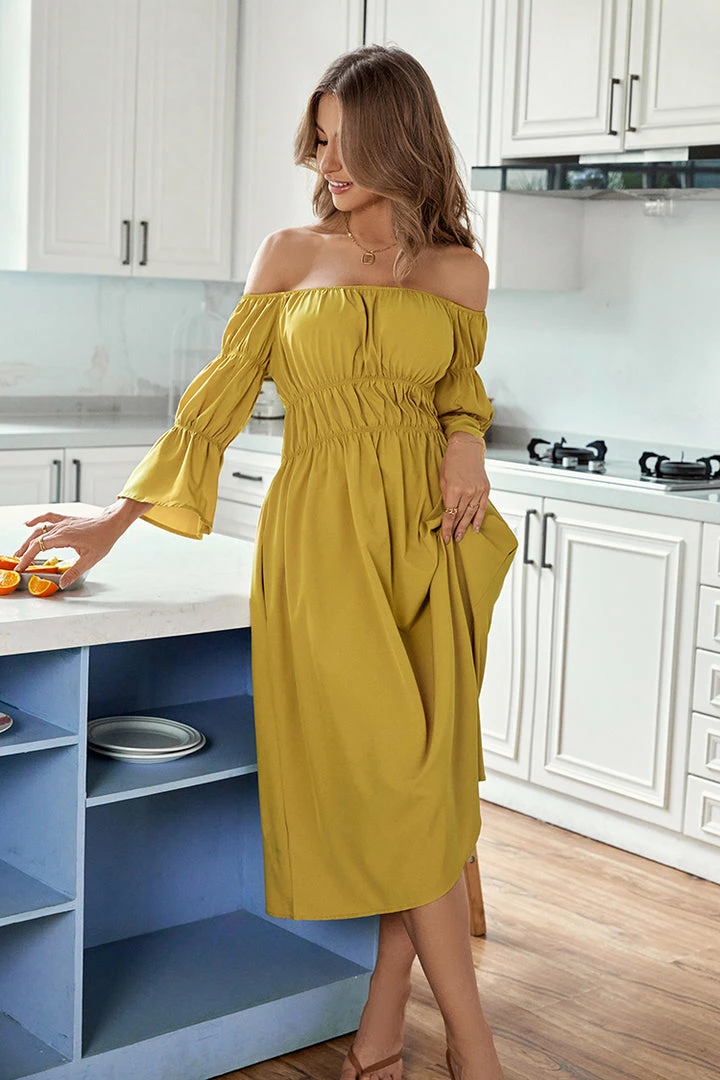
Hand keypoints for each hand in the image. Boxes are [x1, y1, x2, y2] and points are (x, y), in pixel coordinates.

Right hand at [13, 500, 150, 588]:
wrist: (111, 523)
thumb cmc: (103, 539)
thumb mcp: (90, 560)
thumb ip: (74, 572)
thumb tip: (62, 583)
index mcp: (64, 536)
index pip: (40, 546)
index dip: (28, 557)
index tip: (22, 567)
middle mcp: (61, 527)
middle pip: (36, 538)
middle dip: (25, 551)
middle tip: (18, 562)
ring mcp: (63, 522)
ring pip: (39, 529)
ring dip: (28, 539)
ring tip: (20, 550)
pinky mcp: (66, 520)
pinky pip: (48, 518)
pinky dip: (37, 520)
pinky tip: (28, 524)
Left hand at [439, 431, 489, 543]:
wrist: (466, 448)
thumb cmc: (451, 461)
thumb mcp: (442, 479)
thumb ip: (445, 496)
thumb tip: (447, 512)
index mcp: (454, 490)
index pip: (450, 515)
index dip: (447, 528)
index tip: (445, 537)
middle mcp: (467, 492)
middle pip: (461, 516)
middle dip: (456, 529)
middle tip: (453, 539)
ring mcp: (478, 491)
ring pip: (471, 514)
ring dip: (466, 526)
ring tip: (461, 536)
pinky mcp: (485, 489)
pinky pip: (482, 508)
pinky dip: (479, 519)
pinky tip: (475, 528)